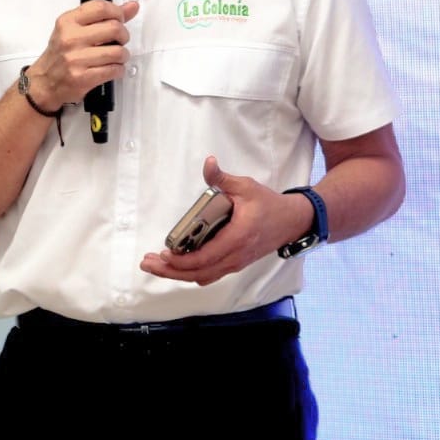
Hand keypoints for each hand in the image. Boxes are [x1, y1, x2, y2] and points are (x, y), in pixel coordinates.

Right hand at [23, 0, 138, 110]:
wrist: (44, 81)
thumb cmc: (60, 54)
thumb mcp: (74, 29)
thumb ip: (103, 17)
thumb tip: (131, 7)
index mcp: (68, 22)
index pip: (100, 8)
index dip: (118, 12)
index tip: (120, 19)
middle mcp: (70, 38)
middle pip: (114, 28)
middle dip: (124, 35)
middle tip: (120, 40)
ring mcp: (76, 59)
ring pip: (117, 51)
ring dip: (123, 55)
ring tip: (117, 57)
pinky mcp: (82, 77)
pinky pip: (114, 70)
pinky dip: (118, 69)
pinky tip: (112, 68)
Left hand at [139, 156, 312, 285]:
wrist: (292, 221)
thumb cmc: (268, 204)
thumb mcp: (245, 186)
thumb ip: (222, 178)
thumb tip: (209, 163)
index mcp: (237, 238)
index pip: (205, 257)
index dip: (182, 260)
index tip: (164, 253)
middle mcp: (235, 256)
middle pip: (199, 273)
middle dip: (171, 271)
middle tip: (147, 263)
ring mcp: (235, 263)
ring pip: (203, 276)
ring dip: (178, 274)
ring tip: (155, 266)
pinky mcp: (234, 263)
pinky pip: (210, 274)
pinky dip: (191, 273)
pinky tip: (175, 266)